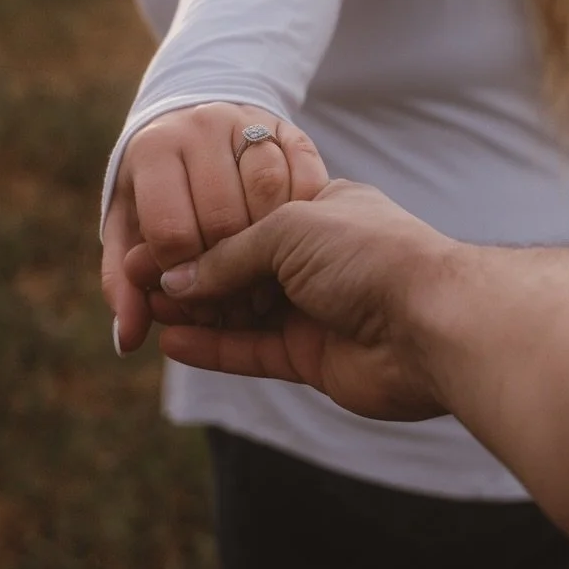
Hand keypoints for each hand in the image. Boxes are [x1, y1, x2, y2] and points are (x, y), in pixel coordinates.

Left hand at [101, 102, 328, 352]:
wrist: (194, 126)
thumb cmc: (159, 195)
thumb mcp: (129, 230)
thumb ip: (127, 284)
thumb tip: (126, 340)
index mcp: (154, 149)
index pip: (171, 231)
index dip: (183, 281)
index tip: (193, 304)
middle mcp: (200, 126)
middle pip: (221, 216)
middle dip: (230, 273)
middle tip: (234, 307)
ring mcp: (249, 122)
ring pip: (267, 190)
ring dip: (273, 248)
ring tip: (264, 287)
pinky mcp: (290, 128)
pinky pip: (304, 174)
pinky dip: (301, 216)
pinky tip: (291, 250)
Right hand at [149, 180, 460, 421]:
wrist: (431, 321)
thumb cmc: (370, 254)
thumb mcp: (288, 229)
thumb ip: (230, 254)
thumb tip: (179, 279)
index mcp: (322, 209)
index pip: (248, 216)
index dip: (201, 229)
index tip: (152, 239)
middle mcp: (319, 259)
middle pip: (241, 266)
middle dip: (190, 272)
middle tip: (137, 279)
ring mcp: (317, 309)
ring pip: (242, 311)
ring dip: (195, 310)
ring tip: (144, 310)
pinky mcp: (314, 358)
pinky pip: (252, 351)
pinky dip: (213, 347)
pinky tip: (172, 341)